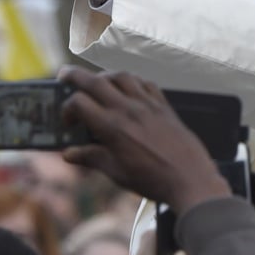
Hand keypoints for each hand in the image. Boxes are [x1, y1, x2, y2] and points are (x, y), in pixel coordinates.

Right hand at [59, 68, 228, 215]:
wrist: (190, 179)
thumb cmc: (152, 179)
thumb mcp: (116, 172)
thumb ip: (91, 158)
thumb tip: (69, 153)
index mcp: (112, 127)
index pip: (79, 103)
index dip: (67, 109)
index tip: (68, 120)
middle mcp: (128, 110)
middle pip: (95, 81)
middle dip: (75, 76)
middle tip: (65, 75)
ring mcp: (147, 105)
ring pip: (120, 76)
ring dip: (104, 75)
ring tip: (97, 81)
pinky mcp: (163, 106)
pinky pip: (144, 83)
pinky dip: (132, 81)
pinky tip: (128, 88)